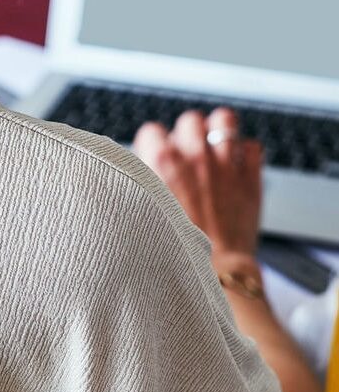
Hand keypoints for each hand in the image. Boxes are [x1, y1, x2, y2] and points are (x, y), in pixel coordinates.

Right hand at [132, 107, 263, 259]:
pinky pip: (252, 146)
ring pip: (224, 121)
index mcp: (162, 161)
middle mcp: (194, 156)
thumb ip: (141, 182)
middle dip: (186, 133)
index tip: (155, 157)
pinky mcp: (251, 178)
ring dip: (217, 131)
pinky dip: (245, 153)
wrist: (213, 271)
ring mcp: (226, 164)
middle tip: (185, 152)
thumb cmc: (173, 246)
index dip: (153, 145)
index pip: (152, 131)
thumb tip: (138, 170)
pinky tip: (236, 164)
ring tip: (214, 145)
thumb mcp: (142, 208)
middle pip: (189, 120)